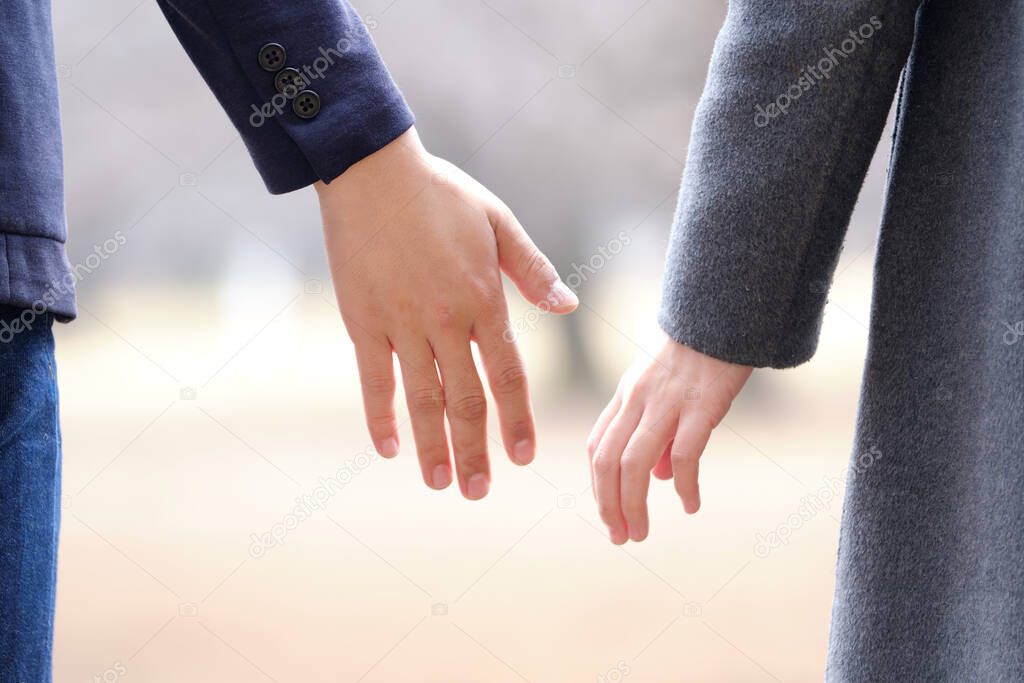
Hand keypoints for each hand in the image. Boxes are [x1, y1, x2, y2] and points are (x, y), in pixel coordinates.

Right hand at [316, 127, 576, 499]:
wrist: (371, 171)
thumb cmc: (441, 194)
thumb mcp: (498, 223)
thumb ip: (532, 271)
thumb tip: (569, 307)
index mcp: (483, 299)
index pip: (507, 374)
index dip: (515, 420)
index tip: (522, 458)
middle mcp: (444, 320)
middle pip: (464, 399)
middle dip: (475, 449)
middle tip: (480, 493)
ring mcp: (401, 324)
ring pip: (420, 398)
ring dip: (431, 446)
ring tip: (440, 484)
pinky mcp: (363, 321)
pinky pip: (373, 379)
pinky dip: (380, 416)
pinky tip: (388, 448)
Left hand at [587, 337, 752, 542]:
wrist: (725, 314)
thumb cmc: (697, 354)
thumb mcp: (664, 389)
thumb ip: (654, 430)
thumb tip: (657, 479)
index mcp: (626, 395)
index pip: (597, 447)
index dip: (597, 486)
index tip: (609, 515)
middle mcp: (637, 399)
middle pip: (607, 461)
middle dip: (608, 505)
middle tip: (620, 538)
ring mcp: (666, 402)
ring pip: (633, 464)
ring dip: (632, 506)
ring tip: (640, 533)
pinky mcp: (700, 405)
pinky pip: (683, 456)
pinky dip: (684, 487)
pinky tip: (690, 506)